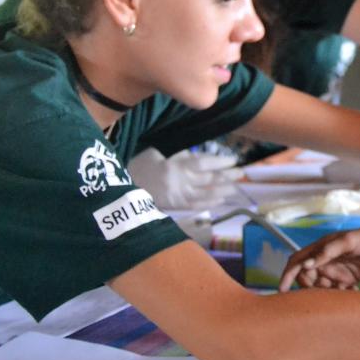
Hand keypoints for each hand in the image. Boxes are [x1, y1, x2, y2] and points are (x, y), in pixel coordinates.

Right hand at [127, 148, 241, 209]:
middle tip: (241, 174)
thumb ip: (179, 154)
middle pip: (208, 179)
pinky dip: (209, 203)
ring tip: (236, 188)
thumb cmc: (137, 164)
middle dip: (227, 177)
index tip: (234, 160)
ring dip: (222, 191)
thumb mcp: (156, 152)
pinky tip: (220, 200)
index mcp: (174, 166)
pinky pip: (195, 206)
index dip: (220, 162)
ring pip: (205, 194)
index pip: (203, 163)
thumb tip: (198, 156)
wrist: (118, 189)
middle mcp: (179, 182)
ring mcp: (176, 196)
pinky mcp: (173, 207)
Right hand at [278, 224, 359, 291]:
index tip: (282, 290)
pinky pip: (336, 292)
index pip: (296, 262)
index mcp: (321, 248)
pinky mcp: (348, 279)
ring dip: (327, 294)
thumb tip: (305, 264)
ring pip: (321, 288)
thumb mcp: (348, 241)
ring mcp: (336, 270)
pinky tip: (354, 291)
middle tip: (328, 289)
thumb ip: (327, 252)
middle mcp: (325, 260)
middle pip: (307, 278)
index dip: (287, 275)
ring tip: (344, 289)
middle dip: (311, 288)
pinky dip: (340, 296)